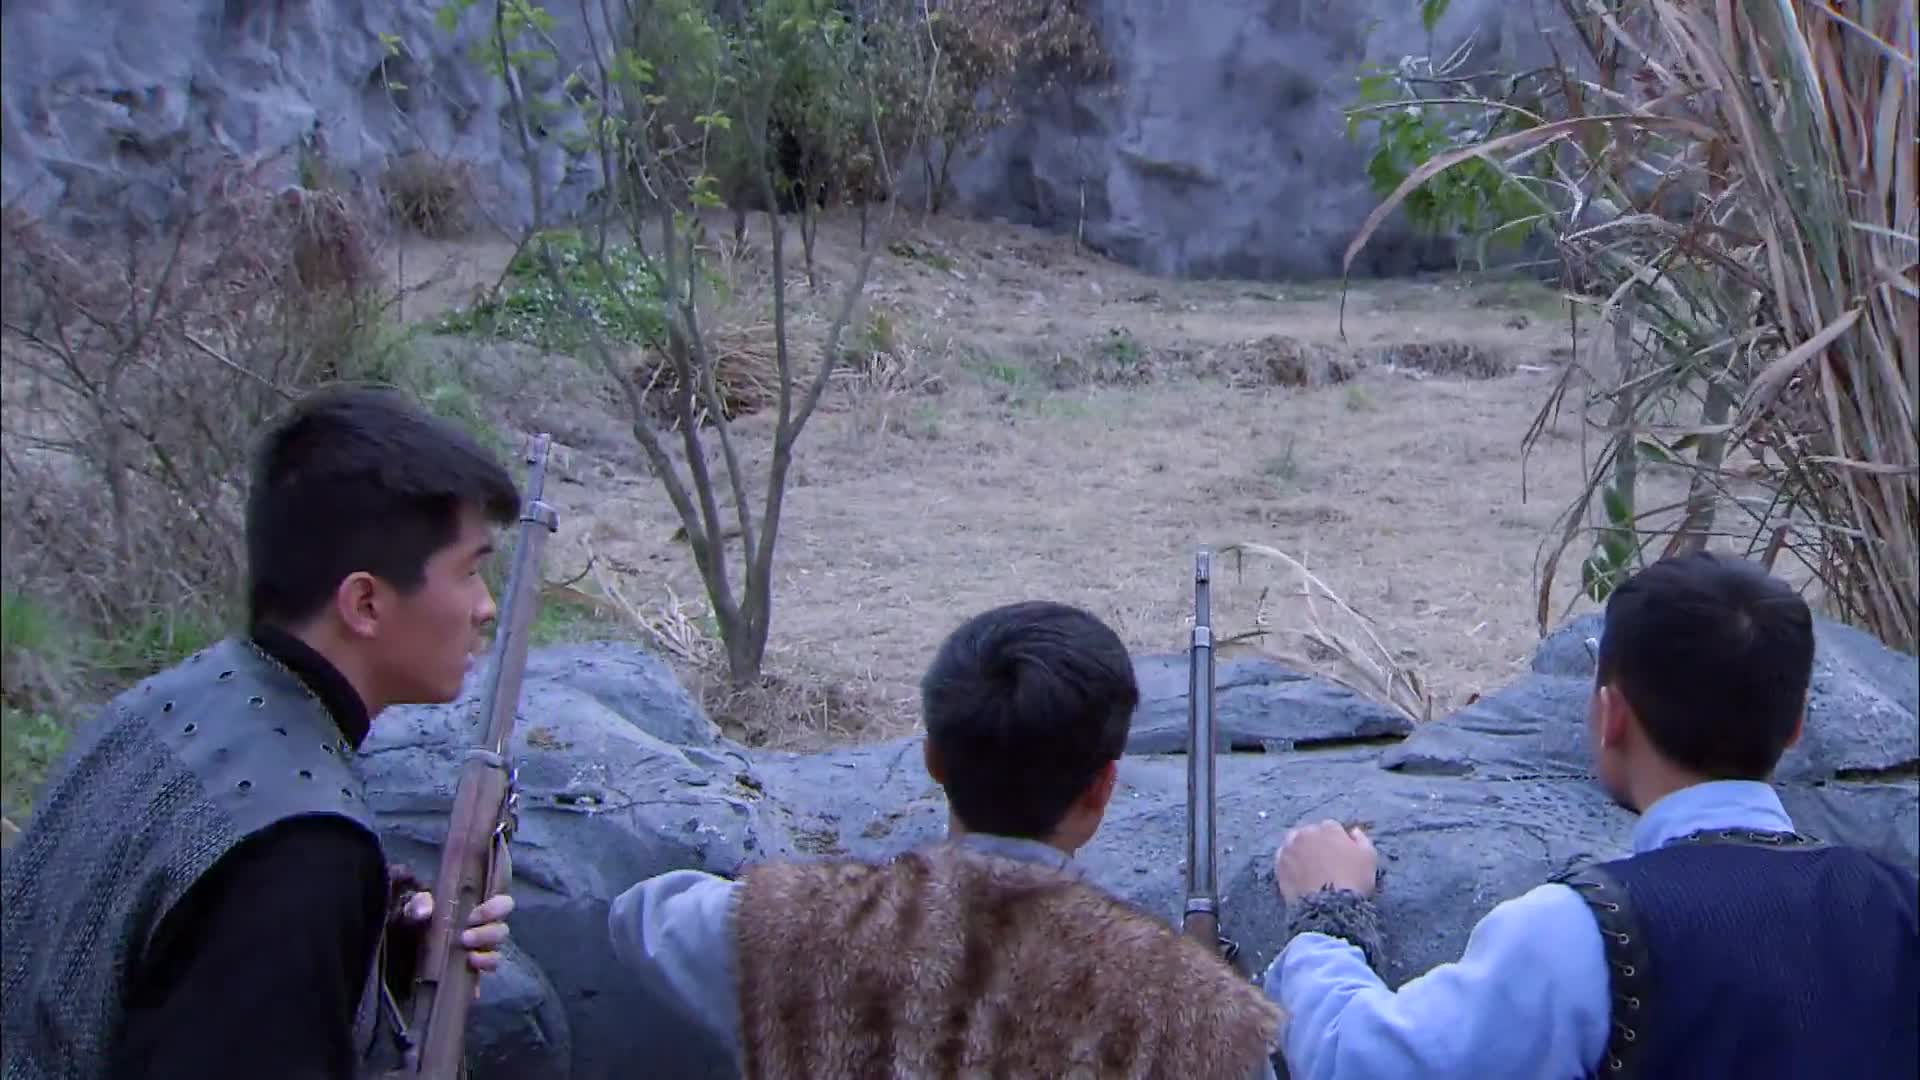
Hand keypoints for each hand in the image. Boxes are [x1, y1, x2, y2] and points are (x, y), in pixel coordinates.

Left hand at [399, 889, 516, 975]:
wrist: (398, 954)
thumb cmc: (411, 925)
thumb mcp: (411, 910)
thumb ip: (418, 904)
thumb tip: (426, 910)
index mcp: (473, 909)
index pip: (501, 903)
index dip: (495, 908)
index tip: (473, 915)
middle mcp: (481, 930)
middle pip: (502, 929)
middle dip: (488, 933)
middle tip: (464, 937)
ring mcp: (477, 952)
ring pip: (496, 952)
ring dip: (486, 954)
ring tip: (468, 955)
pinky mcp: (470, 973)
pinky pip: (484, 974)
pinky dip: (480, 975)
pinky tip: (470, 972)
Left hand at [1273, 820, 1377, 903]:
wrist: (1329, 906)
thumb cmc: (1353, 881)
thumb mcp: (1369, 858)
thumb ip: (1362, 840)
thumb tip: (1353, 831)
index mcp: (1329, 828)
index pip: (1331, 828)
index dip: (1336, 841)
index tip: (1339, 854)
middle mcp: (1306, 833)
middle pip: (1310, 833)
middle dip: (1315, 843)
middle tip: (1322, 861)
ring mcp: (1290, 848)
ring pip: (1294, 843)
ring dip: (1300, 850)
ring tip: (1308, 867)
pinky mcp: (1279, 864)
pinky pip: (1283, 858)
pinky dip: (1289, 863)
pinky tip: (1297, 874)